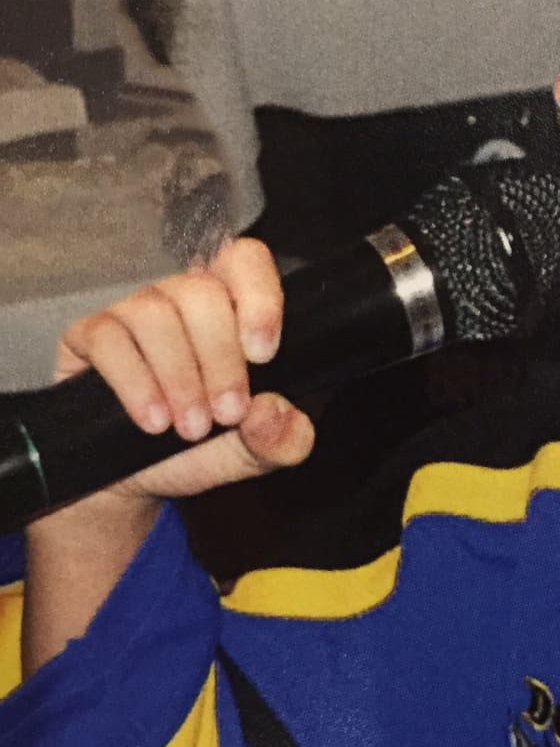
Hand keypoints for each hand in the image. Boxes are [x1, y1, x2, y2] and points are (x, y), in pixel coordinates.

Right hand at [53, 237, 313, 505]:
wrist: (131, 484)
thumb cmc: (196, 453)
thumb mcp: (253, 455)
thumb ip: (283, 439)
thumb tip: (274, 412)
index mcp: (230, 311)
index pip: (245, 261)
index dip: (258, 298)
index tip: (262, 354)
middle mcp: (180, 300)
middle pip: (202, 292)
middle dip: (220, 358)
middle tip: (226, 413)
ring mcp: (132, 312)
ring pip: (155, 312)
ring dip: (179, 375)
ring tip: (191, 427)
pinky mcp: (89, 335)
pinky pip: (108, 337)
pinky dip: (136, 383)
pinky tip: (154, 420)